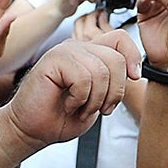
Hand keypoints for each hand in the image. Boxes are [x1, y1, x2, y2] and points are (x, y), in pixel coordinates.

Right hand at [6, 32, 138, 146]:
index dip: (133, 56)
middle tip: (100, 109)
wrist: (33, 130)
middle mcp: (79, 48)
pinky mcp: (53, 60)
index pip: (120, 38)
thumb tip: (134, 72)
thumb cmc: (62, 117)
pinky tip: (68, 104)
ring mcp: (66, 51)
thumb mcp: (98, 99)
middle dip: (114, 92)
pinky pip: (83, 78)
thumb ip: (113, 81)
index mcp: (91, 53)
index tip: (134, 77)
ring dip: (94, 100)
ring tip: (80, 108)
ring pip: (101, 71)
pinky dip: (79, 99)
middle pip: (116, 59)